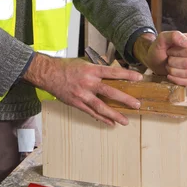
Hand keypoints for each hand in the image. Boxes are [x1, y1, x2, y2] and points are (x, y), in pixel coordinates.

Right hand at [23, 54, 142, 126]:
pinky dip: (101, 118)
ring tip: (125, 121)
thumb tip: (111, 74)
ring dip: (114, 114)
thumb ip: (97, 69)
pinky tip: (110, 122)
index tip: (138, 77)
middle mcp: (88, 82)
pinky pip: (91, 112)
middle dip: (124, 99)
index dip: (126, 74)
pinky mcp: (76, 103)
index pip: (112, 72)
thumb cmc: (66, 66)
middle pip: (110, 91)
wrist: (48, 73)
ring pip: (101, 106)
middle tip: (137, 105)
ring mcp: (82, 94)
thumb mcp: (83, 63)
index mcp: (91, 70)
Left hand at [135, 31, 186, 85]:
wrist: (154, 60)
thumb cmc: (159, 48)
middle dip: (173, 62)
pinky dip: (177, 80)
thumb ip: (173, 35)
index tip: (169, 50)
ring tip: (168, 65)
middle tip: (168, 58)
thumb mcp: (162, 39)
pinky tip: (170, 75)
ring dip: (173, 70)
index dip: (176, 52)